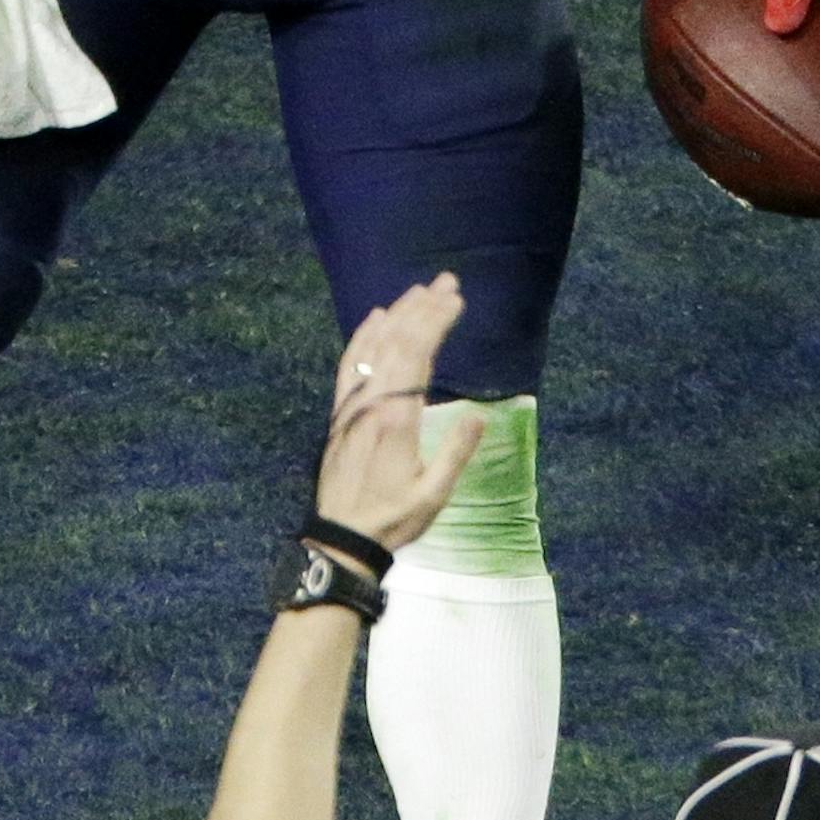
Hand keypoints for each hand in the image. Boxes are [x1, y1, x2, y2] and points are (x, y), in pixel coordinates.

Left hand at [315, 275, 486, 553]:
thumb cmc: (394, 517)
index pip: (418, 355)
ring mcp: (353, 405)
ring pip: (374, 347)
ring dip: (398, 315)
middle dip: (423, 308)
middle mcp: (372, 403)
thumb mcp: (434, 494)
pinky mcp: (340, 413)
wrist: (342, 537)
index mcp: (397, 418)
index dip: (436, 322)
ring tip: (419, 291)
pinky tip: (376, 318)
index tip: (456, 299)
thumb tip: (478, 412)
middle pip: (398, 342)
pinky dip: (363, 337)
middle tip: (446, 282)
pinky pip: (351, 364)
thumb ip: (456, 452)